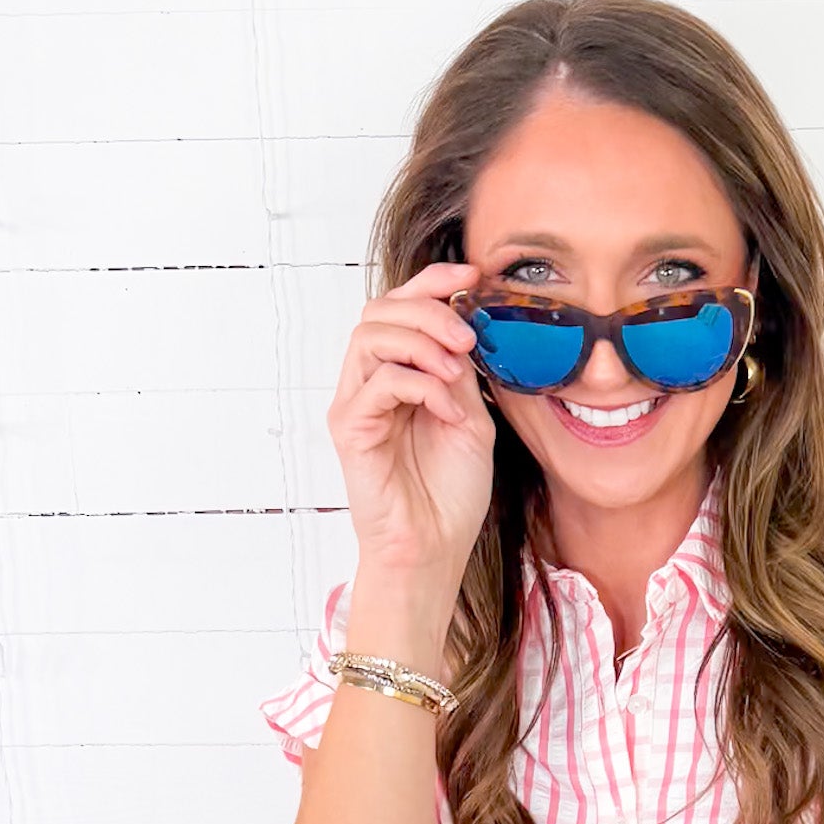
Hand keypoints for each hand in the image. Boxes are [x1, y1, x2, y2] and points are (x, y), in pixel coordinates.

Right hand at [326, 260, 494, 583]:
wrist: (433, 548)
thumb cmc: (449, 493)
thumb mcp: (471, 420)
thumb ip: (462, 375)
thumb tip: (465, 329)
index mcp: (398, 375)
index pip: (402, 308)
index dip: (433, 282)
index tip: (473, 275)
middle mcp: (369, 382)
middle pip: (381, 310)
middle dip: (430, 311)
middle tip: (468, 337)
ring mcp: (356, 404)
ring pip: (370, 335)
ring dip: (422, 342)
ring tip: (457, 372)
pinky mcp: (350, 429)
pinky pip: (379, 381)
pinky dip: (420, 385)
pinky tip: (447, 410)